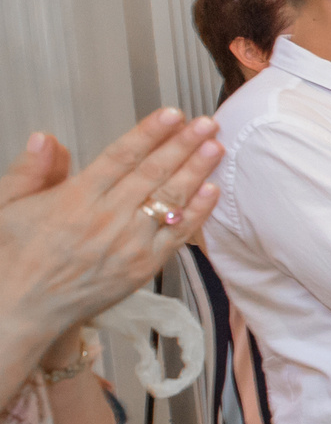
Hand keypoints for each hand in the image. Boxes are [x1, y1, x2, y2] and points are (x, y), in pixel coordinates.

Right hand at [0, 113, 223, 350]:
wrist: (20, 309)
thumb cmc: (14, 255)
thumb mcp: (7, 205)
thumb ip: (31, 170)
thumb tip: (47, 138)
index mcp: (74, 199)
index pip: (121, 156)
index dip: (150, 132)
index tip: (172, 114)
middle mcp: (106, 219)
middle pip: (154, 173)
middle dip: (184, 144)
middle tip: (207, 123)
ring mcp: (128, 245)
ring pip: (170, 200)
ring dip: (197, 171)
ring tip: (215, 146)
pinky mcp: (143, 268)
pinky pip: (177, 236)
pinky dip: (197, 213)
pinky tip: (212, 191)